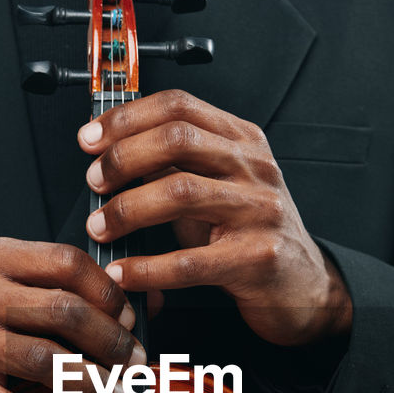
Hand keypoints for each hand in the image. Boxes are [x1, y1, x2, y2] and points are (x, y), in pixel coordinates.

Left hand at [78, 90, 352, 346]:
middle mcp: (254, 168)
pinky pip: (189, 262)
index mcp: (242, 141)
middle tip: (94, 182)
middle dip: (123, 158)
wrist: (304, 285)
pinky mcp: (257, 259)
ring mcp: (260, 211)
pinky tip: (123, 273)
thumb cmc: (250, 235)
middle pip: (177, 139)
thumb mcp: (218, 187)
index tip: (90, 138)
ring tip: (100, 227)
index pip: (179, 106)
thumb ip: (175, 165)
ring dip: (127, 209)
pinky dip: (146, 269)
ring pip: (180, 192)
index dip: (127, 118)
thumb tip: (110, 152)